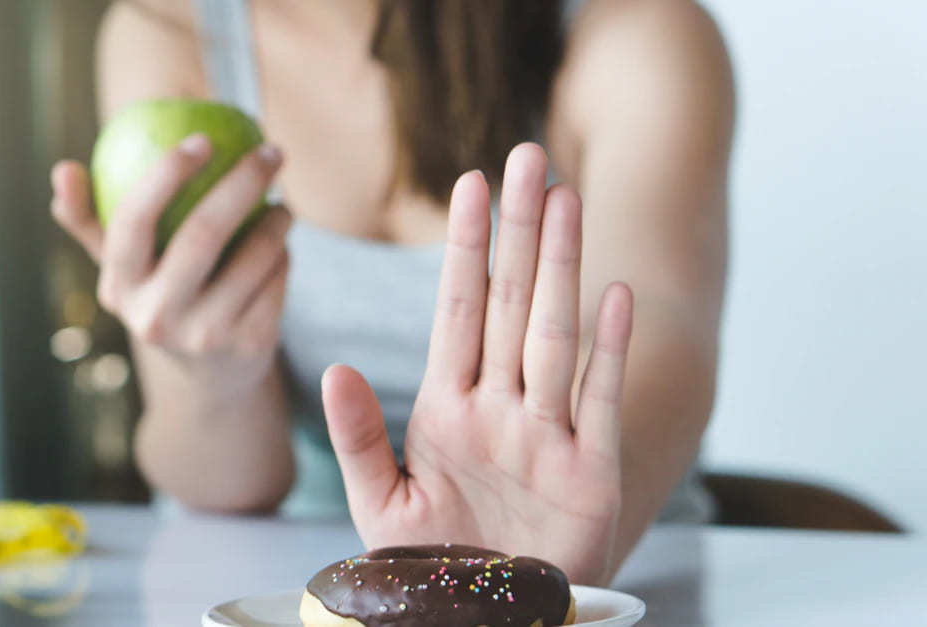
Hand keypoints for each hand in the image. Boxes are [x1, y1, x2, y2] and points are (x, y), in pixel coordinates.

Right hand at [50, 134, 290, 392]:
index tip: (200, 140)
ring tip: (280, 204)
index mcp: (119, 288)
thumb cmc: (161, 297)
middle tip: (270, 152)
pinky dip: (284, 255)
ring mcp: (204, 336)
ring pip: (254, 255)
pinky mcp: (249, 346)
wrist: (210, 378)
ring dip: (277, 220)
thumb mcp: (123, 269)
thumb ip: (90, 220)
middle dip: (243, 182)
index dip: (165, 174)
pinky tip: (282, 246)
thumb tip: (63, 169)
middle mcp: (157, 317)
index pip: (132, 220)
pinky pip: (277, 279)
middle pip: (203, 233)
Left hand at [321, 144, 633, 584]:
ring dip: (561, 269)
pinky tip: (616, 295)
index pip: (457, 310)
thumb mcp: (381, 502)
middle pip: (509, 303)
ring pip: (554, 334)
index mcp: (448, 408)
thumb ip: (359, 435)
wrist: (484, 621)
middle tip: (528, 157)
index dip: (464, 247)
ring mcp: (548, 436)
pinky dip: (609, 352)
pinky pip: (600, 402)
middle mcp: (501, 408)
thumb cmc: (434, 564)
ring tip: (566, 200)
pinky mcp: (590, 474)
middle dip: (518, 231)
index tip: (469, 185)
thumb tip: (334, 367)